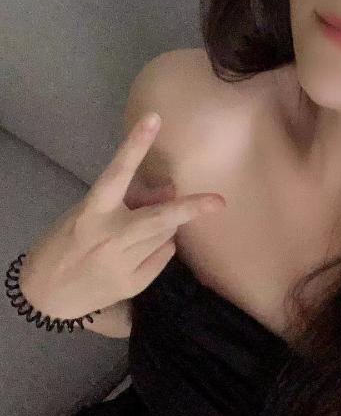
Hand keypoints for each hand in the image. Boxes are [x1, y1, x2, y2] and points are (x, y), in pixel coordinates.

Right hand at [19, 112, 225, 319]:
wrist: (46, 296)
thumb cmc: (67, 242)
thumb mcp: (89, 212)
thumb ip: (129, 199)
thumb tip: (171, 190)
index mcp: (92, 211)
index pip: (118, 172)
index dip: (136, 144)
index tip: (154, 119)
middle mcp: (109, 237)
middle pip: (157, 219)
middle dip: (189, 209)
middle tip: (218, 202)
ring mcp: (121, 264)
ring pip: (165, 235)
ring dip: (166, 226)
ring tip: (143, 228)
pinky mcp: (132, 285)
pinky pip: (163, 256)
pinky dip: (162, 247)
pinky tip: (141, 250)